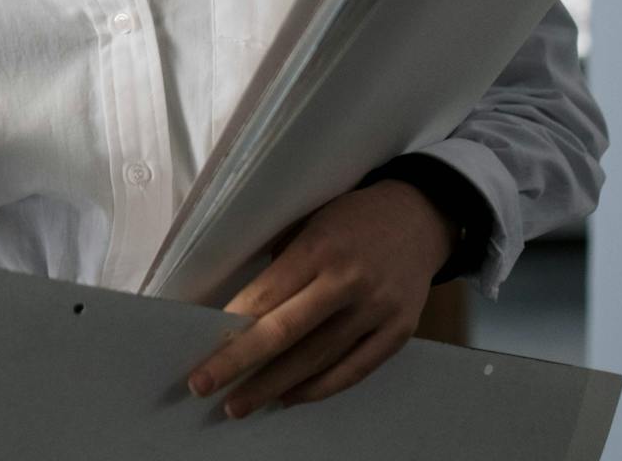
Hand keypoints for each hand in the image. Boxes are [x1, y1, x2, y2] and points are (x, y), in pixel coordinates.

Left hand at [184, 180, 456, 418]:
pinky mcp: (399, 332)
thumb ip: (281, 263)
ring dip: (274, 386)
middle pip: (286, 333)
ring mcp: (378, 310)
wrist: (420, 217)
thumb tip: (240, 309)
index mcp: (321, 247)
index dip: (232, 327)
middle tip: (203, 386)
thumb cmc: (351, 217)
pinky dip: (319, 388)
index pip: (267, 296)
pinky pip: (354, 370)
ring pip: (318, 359)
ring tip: (239, 404)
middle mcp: (350, 281)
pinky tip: (290, 397)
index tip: (201, 345)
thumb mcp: (310, 220)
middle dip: (240, 363)